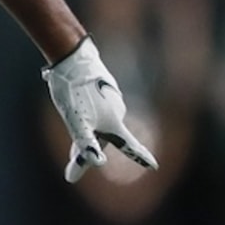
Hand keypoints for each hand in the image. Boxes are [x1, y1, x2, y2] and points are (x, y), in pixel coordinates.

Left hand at [42, 36, 158, 182]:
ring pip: (98, 123)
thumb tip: (97, 163)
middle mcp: (117, 111)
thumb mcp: (77, 124)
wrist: (71, 58)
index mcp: (114, 122)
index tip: (153, 165)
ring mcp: (111, 99)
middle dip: (90, 149)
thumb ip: (87, 145)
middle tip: (72, 162)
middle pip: (104, 138)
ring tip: (70, 124)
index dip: (140, 157)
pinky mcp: (103, 88)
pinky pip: (96, 108)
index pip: (129, 145)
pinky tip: (75, 103)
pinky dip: (86, 114)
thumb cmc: (74, 93)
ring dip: (87, 130)